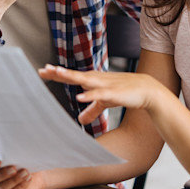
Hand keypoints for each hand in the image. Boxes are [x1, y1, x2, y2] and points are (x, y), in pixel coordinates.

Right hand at [0, 158, 45, 188]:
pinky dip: (20, 188)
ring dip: (14, 181)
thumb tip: (15, 150)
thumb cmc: (24, 164)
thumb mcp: (18, 157)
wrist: (35, 175)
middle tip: (14, 168)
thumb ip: (13, 154)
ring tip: (25, 173)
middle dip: (3, 174)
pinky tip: (27, 180)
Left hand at [38, 65, 167, 124]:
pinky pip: (100, 94)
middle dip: (59, 72)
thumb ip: (92, 109)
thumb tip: (80, 119)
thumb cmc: (124, 92)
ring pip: (85, 80)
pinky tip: (80, 97)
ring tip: (57, 73)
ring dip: (71, 76)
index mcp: (93, 81)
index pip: (72, 76)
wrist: (147, 90)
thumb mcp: (105, 102)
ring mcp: (105, 85)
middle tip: (43, 69)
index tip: (42, 72)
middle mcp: (97, 79)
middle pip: (74, 75)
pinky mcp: (114, 93)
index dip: (58, 74)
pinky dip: (90, 95)